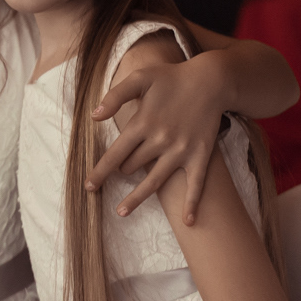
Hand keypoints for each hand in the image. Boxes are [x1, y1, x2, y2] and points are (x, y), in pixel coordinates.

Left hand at [87, 54, 224, 224]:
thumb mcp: (140, 78)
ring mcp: (181, 150)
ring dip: (137, 198)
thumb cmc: (171, 78)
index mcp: (142, 123)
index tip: (89, 186)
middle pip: (132, 166)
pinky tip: (188, 222)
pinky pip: (196, 184)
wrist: (211, 80)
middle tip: (115, 176)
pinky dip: (192, 203)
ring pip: (154, 181)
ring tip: (122, 212)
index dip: (99, 172)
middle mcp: (159, 140)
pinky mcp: (200, 155)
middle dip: (121, 172)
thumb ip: (115, 96)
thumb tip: (93, 117)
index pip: (114, 155)